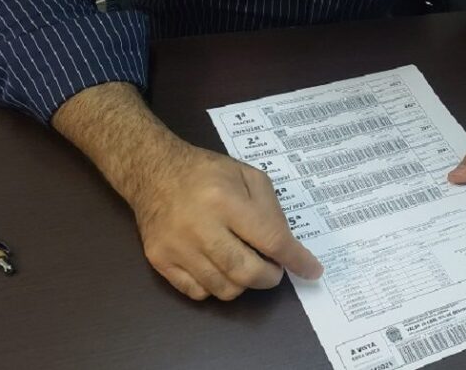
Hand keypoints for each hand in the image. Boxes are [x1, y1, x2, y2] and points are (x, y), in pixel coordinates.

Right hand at [134, 145, 322, 300]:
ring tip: (245, 263)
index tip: (312, 270)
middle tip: (274, 268)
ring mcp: (177, 247)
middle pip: (246, 272)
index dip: (295, 259)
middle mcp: (200, 227)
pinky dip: (217, 286)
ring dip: (244, 283)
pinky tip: (219, 267)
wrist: (154, 172)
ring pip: (224, 289)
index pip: (270, 240)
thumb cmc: (207, 173)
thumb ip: (271, 210)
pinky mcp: (160, 261)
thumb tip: (286, 247)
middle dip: (270, 277)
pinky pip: (198, 293)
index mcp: (225, 200)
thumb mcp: (248, 176)